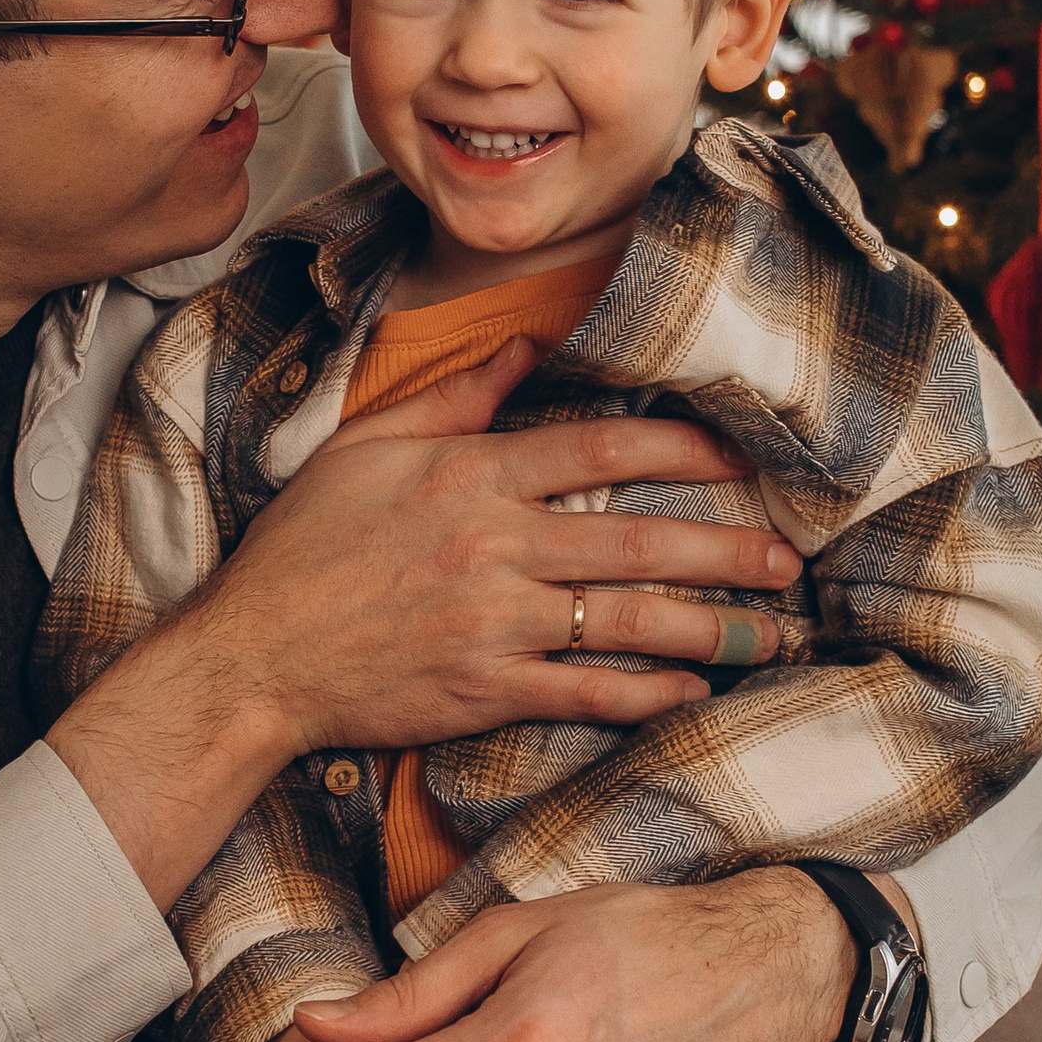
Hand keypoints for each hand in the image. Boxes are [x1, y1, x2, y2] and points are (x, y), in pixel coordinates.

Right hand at [215, 340, 800, 757]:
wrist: (252, 657)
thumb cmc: (303, 548)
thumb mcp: (367, 447)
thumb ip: (455, 399)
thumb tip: (525, 347)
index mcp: (470, 477)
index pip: (600, 449)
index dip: (682, 449)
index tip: (740, 458)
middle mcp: (493, 547)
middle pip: (636, 538)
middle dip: (725, 547)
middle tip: (789, 553)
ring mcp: (493, 625)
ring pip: (625, 622)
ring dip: (709, 626)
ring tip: (770, 631)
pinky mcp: (484, 691)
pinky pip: (585, 693)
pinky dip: (645, 694)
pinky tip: (693, 691)